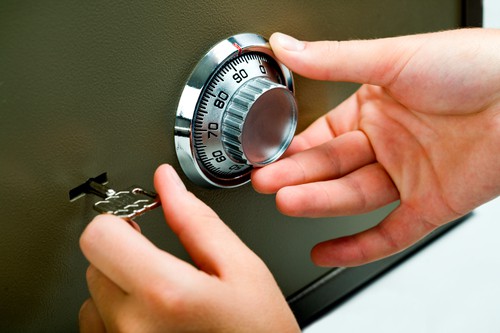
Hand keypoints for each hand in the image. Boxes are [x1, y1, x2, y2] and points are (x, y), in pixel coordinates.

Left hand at [79, 164, 299, 332]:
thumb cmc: (259, 332)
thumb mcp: (242, 268)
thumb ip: (196, 221)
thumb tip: (167, 184)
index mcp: (165, 293)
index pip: (99, 236)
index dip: (119, 221)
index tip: (137, 224)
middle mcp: (133, 326)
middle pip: (94, 261)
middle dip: (124, 252)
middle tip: (159, 262)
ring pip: (93, 294)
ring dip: (120, 286)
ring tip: (163, 300)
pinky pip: (97, 324)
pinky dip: (118, 315)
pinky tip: (152, 319)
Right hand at [252, 29, 499, 266]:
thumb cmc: (474, 65)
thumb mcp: (393, 57)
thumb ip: (334, 60)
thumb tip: (285, 45)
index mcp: (374, 110)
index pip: (321, 135)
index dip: (292, 147)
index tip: (265, 156)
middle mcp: (387, 144)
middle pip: (332, 167)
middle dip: (297, 176)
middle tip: (267, 181)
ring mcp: (407, 177)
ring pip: (353, 197)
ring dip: (318, 203)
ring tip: (288, 202)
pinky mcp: (432, 205)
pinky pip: (389, 233)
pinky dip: (356, 247)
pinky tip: (326, 252)